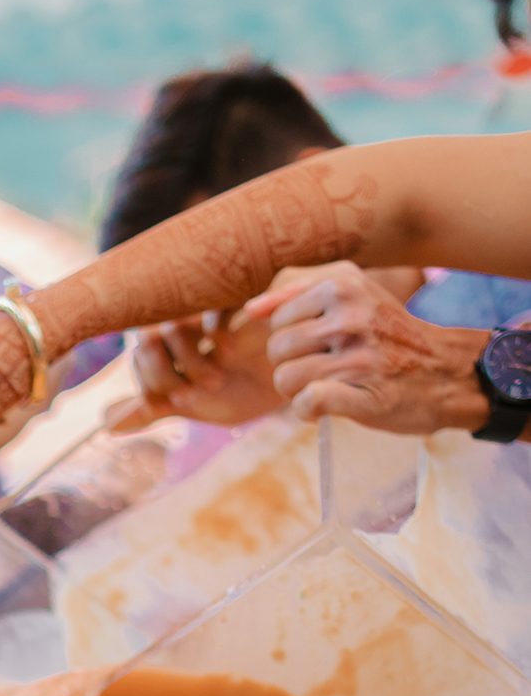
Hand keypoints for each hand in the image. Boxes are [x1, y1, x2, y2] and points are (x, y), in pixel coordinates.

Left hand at [105, 312, 282, 433]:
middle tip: (198, 390)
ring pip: (170, 327)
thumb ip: (153, 409)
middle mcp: (182, 323)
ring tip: (219, 373)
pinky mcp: (233, 296)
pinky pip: (207, 308)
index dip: (150, 387)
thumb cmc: (243, 389)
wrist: (294, 376)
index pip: (137, 362)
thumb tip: (106, 425)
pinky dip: (215, 333)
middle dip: (167, 375)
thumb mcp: (195, 405)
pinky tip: (232, 351)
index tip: (179, 402)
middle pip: (144, 342)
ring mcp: (206, 309)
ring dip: (191, 360)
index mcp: (168, 345)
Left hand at [243, 262, 489, 433]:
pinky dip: (307, 411)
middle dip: (290, 364)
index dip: (288, 334)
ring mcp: (359, 356)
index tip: (316, 341)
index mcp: (344, 284)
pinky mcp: (364, 395)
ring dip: (297, 392)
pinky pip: (307, 403)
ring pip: (285, 378)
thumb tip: (250, 310)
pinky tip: (324, 407)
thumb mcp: (352, 293)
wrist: (445, 372)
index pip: (275, 314)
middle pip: (276, 348)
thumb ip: (298, 290)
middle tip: (322, 366)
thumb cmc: (387, 333)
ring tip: (327, 385)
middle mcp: (352, 316)